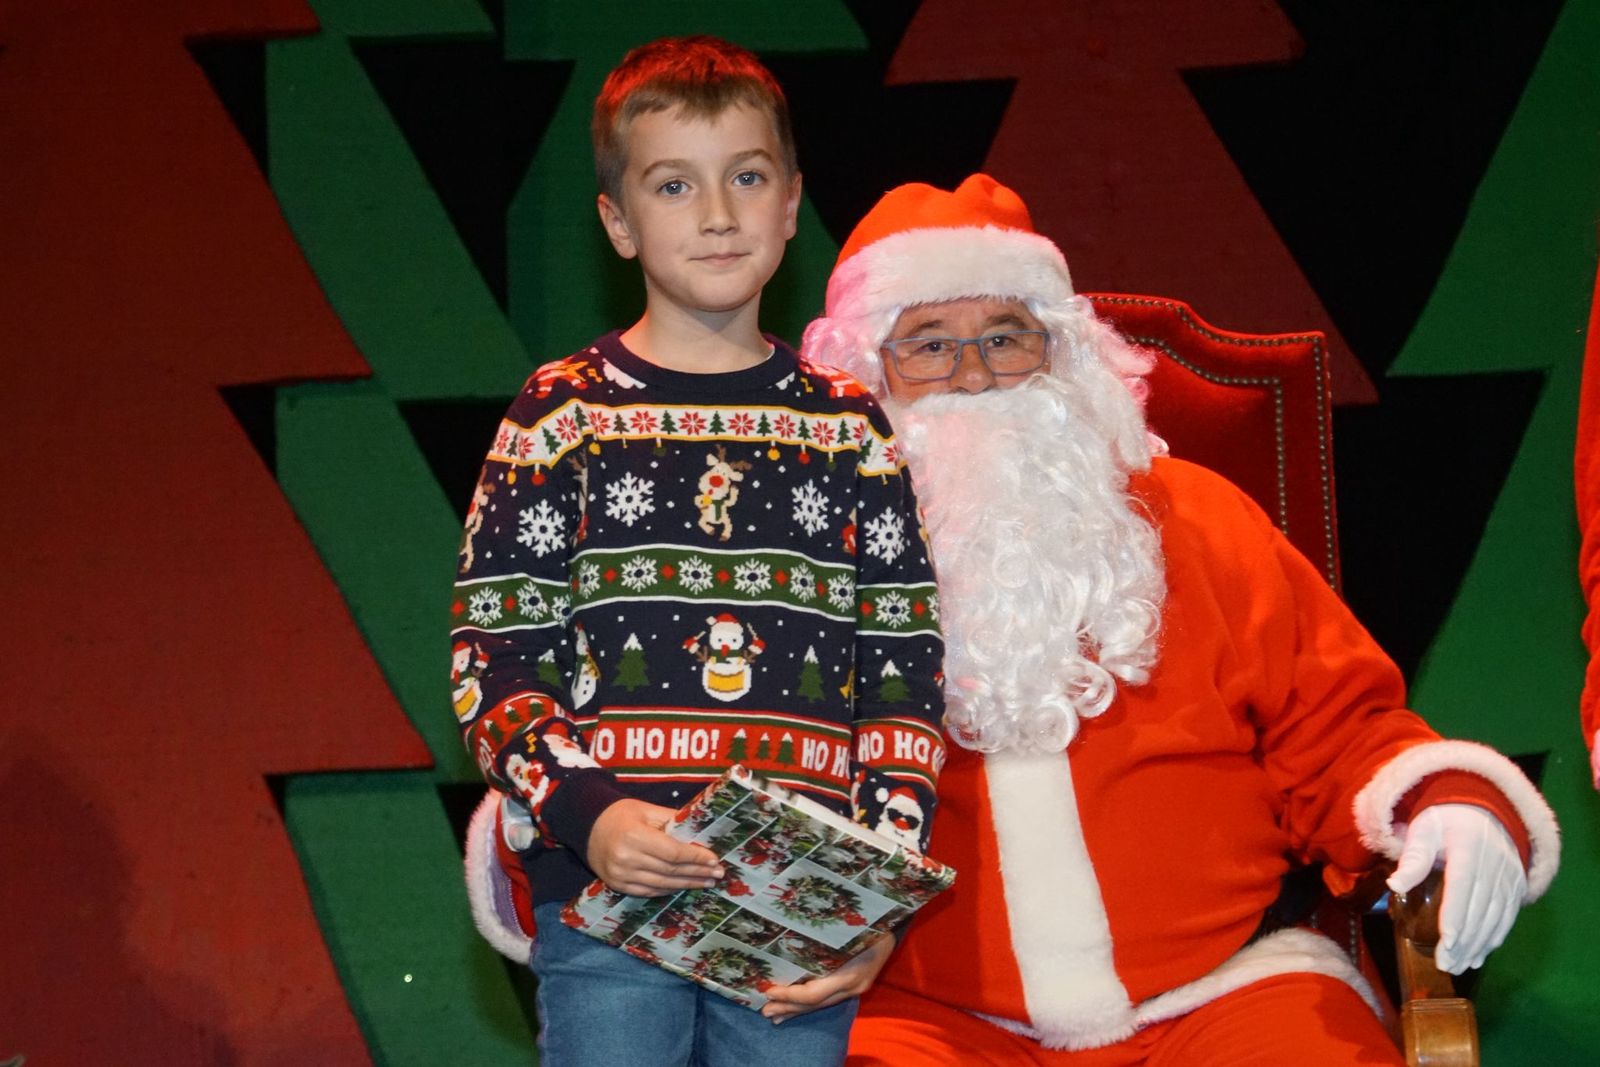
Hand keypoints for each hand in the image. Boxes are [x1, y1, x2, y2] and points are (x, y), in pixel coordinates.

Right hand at [586, 799, 724, 896]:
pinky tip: (683, 886)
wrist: (586, 825)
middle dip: (697, 873)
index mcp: (635, 836)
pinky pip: (648, 892)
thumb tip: (701, 833)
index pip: (673, 853)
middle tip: (718, 873)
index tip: (714, 859)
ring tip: (706, 882)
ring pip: (662, 884)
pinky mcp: (617, 885)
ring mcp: (620, 875)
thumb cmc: (620, 814)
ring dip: (687, 884)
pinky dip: (668, 890)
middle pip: (670, 871)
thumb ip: (673, 821)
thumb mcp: (647, 810)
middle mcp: (626, 859)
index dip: (696, 858)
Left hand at [760, 931, 894, 1022]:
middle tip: (764, 1011)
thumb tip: (790, 937)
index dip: (790, 995)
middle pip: (815, 1003)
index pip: (814, 993)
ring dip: (797, 1010)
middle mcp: (853, 985)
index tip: (769, 991)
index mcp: (850, 973)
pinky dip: (810, 1004)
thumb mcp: (849, 928)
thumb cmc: (870, 920)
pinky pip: (828, 999)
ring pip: (821, 1004)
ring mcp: (856, 988)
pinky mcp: (855, 986)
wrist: (896, 923)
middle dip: (789, 1007)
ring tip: (775, 1016)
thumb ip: (824, 938)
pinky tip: (796, 1009)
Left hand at [1388, 803, 1526, 973]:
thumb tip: (1394, 885)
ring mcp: (1509, 877)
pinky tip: (1479, 956)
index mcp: (1468, 847)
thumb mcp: (1424, 829)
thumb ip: (1412, 857)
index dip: (1456, 915)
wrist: (1486, 810)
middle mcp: (1494, 864)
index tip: (1447, 942)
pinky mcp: (1516, 886)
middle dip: (1464, 940)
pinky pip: (1507, 917)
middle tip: (1446, 965)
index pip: (1462, 886)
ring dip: (1478, 945)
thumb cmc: (1446, 821)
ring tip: (1458, 966)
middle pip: (1479, 908)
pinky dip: (1494, 939)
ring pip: (1495, 917)